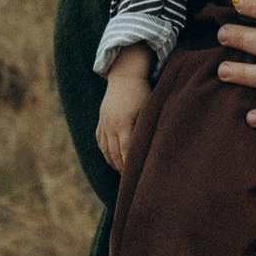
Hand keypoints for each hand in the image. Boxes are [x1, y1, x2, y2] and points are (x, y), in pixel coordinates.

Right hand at [97, 52, 153, 172]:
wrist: (124, 75)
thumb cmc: (141, 91)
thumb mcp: (148, 108)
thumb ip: (148, 127)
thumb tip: (155, 146)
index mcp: (124, 123)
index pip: (127, 151)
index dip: (131, 165)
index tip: (138, 177)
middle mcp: (111, 125)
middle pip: (115, 153)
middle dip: (122, 168)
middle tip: (131, 180)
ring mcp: (104, 123)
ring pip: (106, 149)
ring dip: (113, 163)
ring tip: (122, 173)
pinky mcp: (101, 120)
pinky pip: (100, 141)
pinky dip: (105, 152)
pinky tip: (112, 159)